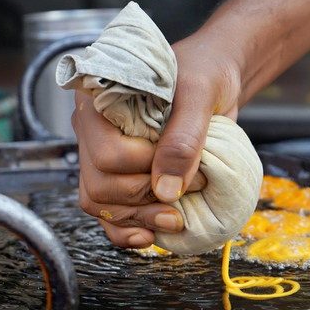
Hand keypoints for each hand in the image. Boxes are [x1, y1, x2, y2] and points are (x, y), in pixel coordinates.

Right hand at [71, 37, 241, 248]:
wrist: (215, 78)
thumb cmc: (204, 73)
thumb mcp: (200, 95)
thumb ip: (184, 138)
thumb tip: (165, 189)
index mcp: (100, 101)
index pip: (103, 153)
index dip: (143, 168)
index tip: (187, 166)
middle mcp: (94, 130)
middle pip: (99, 185)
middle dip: (143, 199)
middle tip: (186, 195)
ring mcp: (104, 155)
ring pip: (99, 204)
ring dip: (136, 220)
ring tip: (174, 221)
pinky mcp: (122, 174)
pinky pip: (108, 214)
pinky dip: (127, 231)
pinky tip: (150, 236)